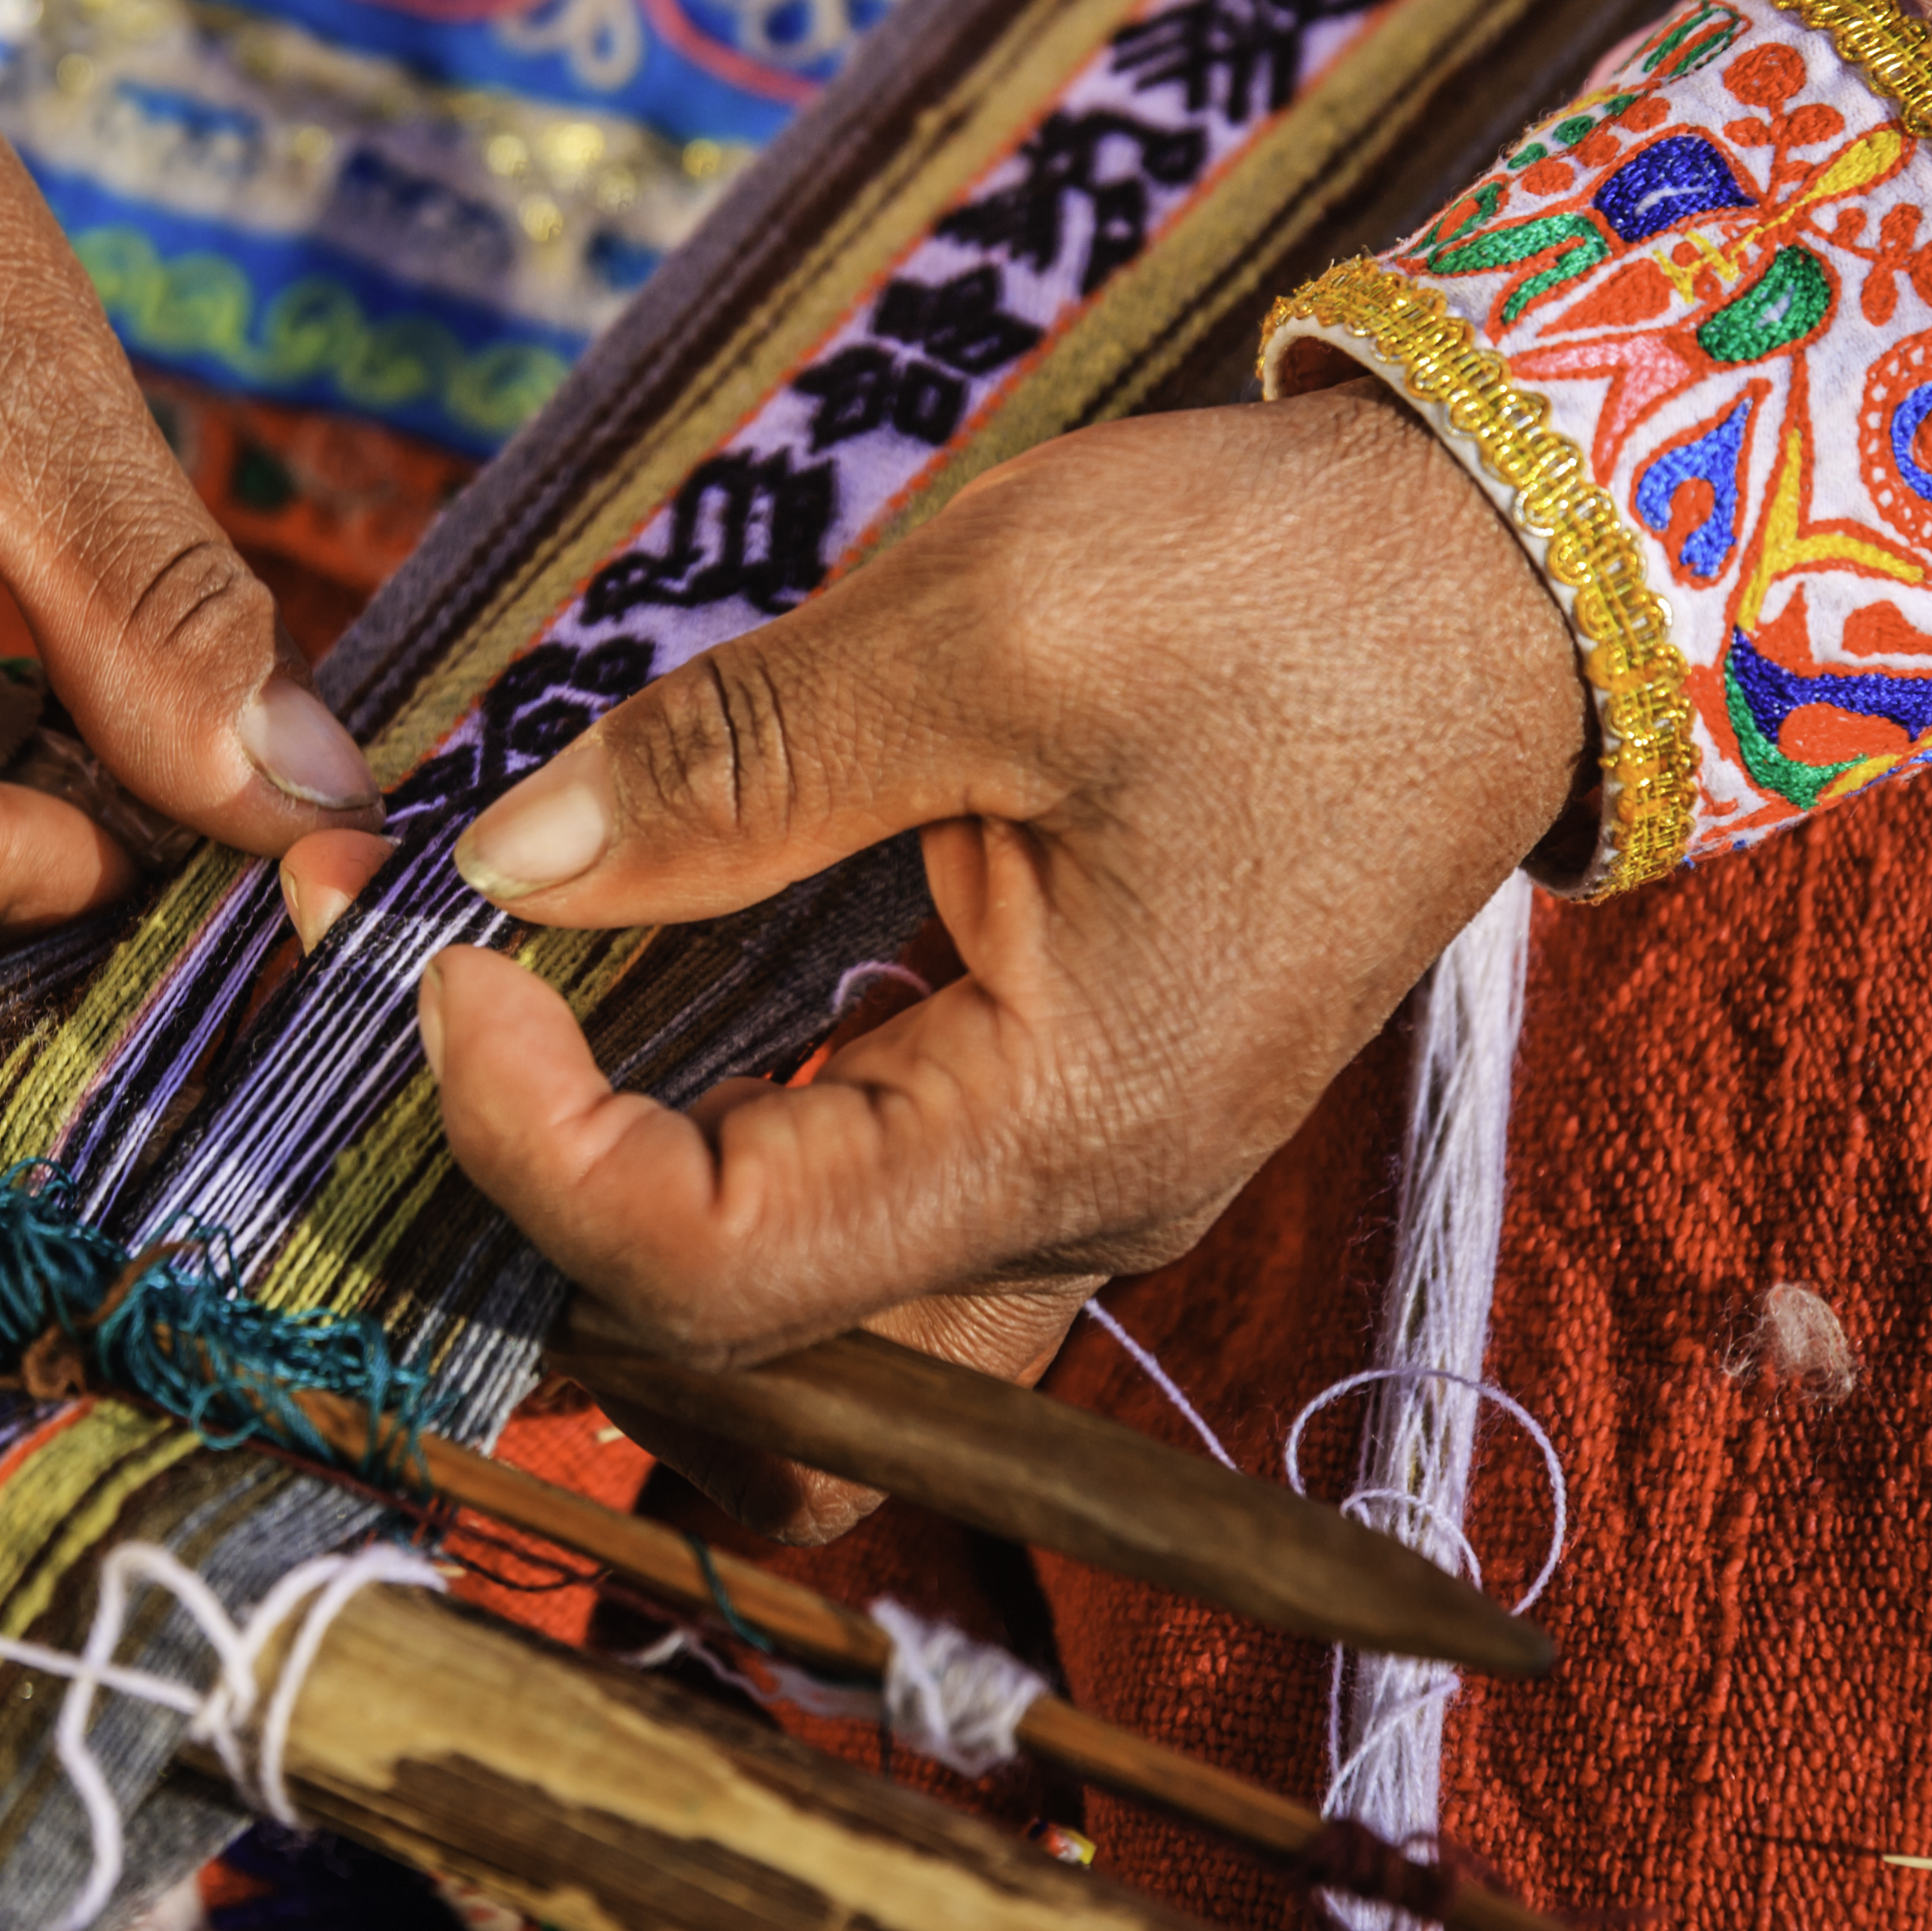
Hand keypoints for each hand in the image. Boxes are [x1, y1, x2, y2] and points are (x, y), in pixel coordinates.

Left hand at [386, 387, 1583, 1532]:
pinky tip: (635, 977)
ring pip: (786, 1313)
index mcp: (1063, 1133)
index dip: (521, 1138)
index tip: (438, 953)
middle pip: (731, 1353)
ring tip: (507, 990)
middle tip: (428, 978)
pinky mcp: (1062, 1109)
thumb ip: (735, 763)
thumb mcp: (991, 628)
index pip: (707, 1272)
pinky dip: (711, 1125)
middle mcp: (1070, 1212)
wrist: (1503, 577)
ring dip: (616, 1183)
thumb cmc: (1285, 591)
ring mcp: (1071, 1176)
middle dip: (537, 1196)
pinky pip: (850, 1205)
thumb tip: (508, 862)